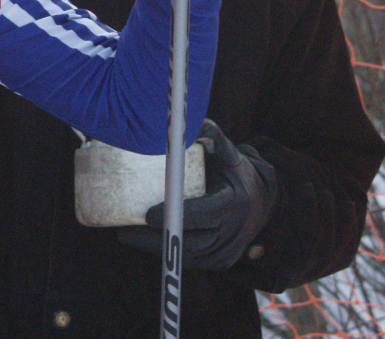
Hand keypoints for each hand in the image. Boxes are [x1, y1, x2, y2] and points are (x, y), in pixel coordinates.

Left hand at [117, 119, 277, 269]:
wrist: (261, 202)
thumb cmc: (235, 172)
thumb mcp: (228, 153)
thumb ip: (212, 136)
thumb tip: (188, 122)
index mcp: (234, 203)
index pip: (202, 214)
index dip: (174, 216)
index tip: (147, 215)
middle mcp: (234, 232)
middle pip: (190, 242)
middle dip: (155, 239)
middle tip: (123, 231)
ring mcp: (229, 251)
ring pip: (189, 256)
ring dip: (156, 249)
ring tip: (126, 236)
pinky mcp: (221, 262)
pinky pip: (192, 261)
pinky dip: (168, 253)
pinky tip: (144, 244)